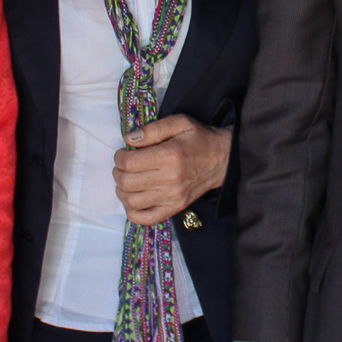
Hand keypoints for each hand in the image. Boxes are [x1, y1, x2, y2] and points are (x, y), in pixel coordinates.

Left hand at [113, 115, 229, 226]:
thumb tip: (130, 140)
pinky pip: (145, 219)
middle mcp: (170, 180)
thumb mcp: (180, 123)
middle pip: (126, 182)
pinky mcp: (174, 209)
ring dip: (122, 191)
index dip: (119, 157)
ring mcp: (172, 198)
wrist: (223, 160)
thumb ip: (153, 129)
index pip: (128, 163)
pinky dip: (132, 212)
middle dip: (118, 172)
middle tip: (124, 165)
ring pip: (131, 201)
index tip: (124, 153)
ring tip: (129, 180)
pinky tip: (135, 198)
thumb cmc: (199, 139)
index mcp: (169, 156)